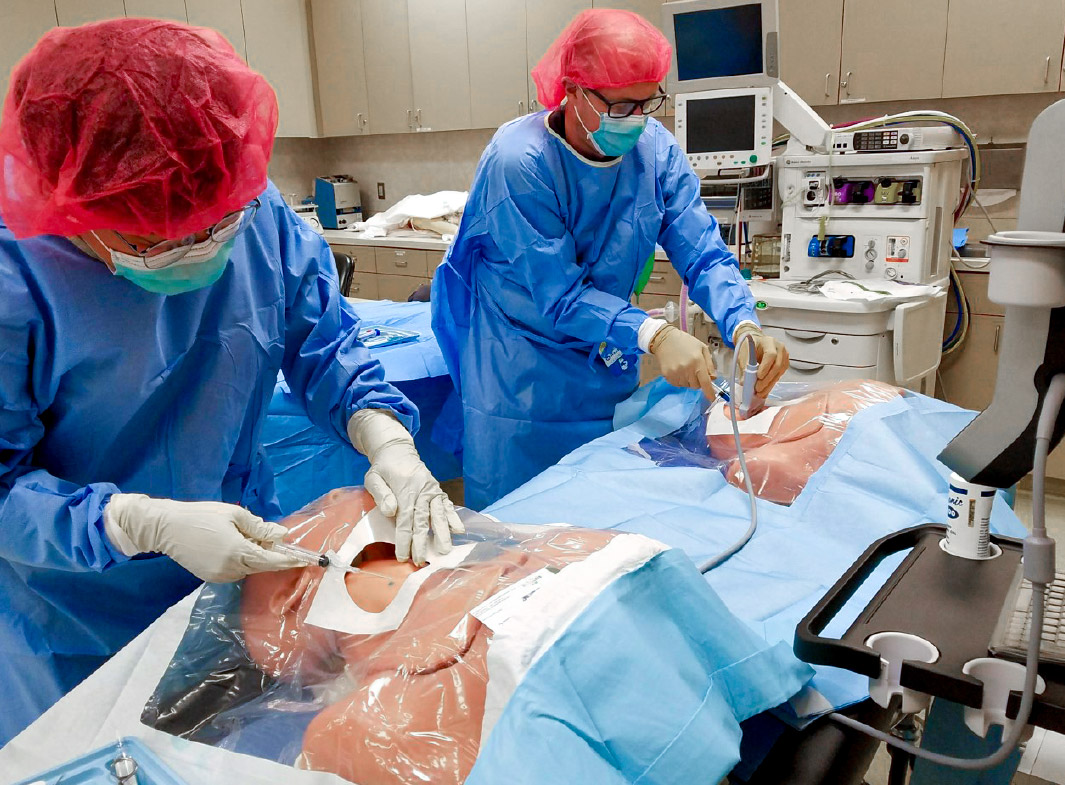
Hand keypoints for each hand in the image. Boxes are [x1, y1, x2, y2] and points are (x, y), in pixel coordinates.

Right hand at [104, 495, 302, 582]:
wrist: (166, 527)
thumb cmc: (202, 515)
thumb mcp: (234, 515)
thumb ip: (260, 527)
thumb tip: (282, 535)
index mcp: (238, 551)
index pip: (272, 561)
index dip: (290, 560)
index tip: (307, 560)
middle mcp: (231, 568)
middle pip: (262, 566)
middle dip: (274, 557)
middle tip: (279, 542)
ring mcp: (220, 575)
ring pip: (249, 569)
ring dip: (256, 557)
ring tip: (247, 537)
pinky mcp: (211, 577)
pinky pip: (236, 571)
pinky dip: (242, 561)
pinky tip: (235, 545)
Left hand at [348, 409, 463, 564]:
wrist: (397, 450)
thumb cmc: (383, 467)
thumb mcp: (373, 477)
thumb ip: (381, 494)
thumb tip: (391, 511)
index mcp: (406, 488)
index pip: (405, 519)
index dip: (405, 539)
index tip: (403, 556)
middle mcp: (423, 490)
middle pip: (423, 520)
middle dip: (423, 542)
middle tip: (422, 560)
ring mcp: (433, 490)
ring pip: (439, 515)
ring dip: (442, 534)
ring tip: (445, 550)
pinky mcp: (438, 491)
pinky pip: (447, 505)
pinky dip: (454, 518)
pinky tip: (459, 530)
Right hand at [648, 324, 716, 399]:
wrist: (665, 339)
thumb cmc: (685, 342)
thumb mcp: (702, 348)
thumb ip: (710, 364)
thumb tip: (713, 378)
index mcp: (697, 361)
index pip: (705, 382)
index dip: (709, 392)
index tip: (712, 398)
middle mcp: (686, 369)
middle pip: (696, 386)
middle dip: (698, 381)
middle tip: (695, 371)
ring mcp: (676, 373)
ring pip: (687, 385)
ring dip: (688, 380)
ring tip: (685, 367)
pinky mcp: (668, 376)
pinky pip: (678, 384)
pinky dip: (680, 380)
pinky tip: (678, 369)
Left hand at [734, 325, 789, 397]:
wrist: (756, 343)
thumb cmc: (750, 346)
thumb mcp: (744, 353)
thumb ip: (744, 366)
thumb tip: (744, 382)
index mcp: (769, 342)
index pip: (771, 355)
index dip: (765, 367)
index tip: (758, 377)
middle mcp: (779, 348)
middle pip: (777, 365)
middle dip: (767, 379)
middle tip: (758, 389)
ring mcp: (784, 356)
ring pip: (779, 372)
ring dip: (769, 384)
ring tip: (760, 392)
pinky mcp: (784, 364)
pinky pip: (779, 375)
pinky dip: (771, 383)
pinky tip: (765, 389)